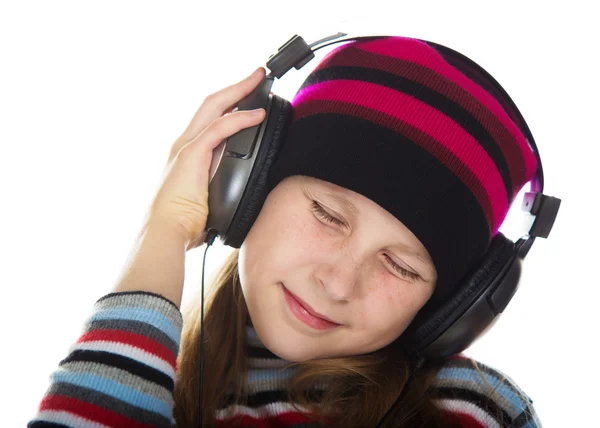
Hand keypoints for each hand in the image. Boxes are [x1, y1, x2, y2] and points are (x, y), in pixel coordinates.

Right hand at [145, 66, 266, 250]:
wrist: (164, 233)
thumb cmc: (182, 223)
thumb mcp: (206, 199)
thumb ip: (217, 187)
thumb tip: (238, 194)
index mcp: (187, 153)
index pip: (209, 118)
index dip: (228, 103)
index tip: (248, 95)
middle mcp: (184, 143)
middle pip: (211, 103)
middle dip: (236, 86)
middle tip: (257, 74)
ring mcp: (186, 146)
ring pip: (214, 107)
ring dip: (239, 91)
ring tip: (259, 80)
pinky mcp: (191, 154)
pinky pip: (220, 129)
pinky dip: (241, 119)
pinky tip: (258, 115)